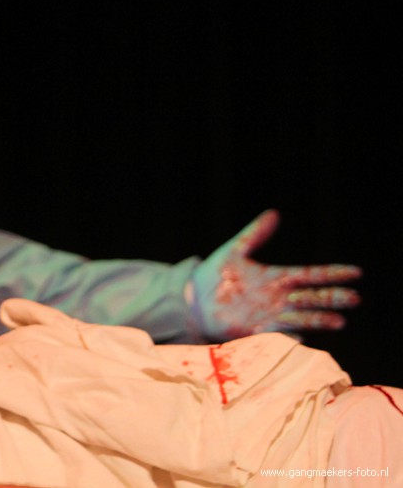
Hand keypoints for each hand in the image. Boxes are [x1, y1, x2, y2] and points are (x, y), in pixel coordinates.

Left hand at [190, 209, 360, 339]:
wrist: (194, 297)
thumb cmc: (217, 275)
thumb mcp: (235, 250)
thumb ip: (254, 234)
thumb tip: (274, 213)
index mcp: (277, 278)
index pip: (311, 275)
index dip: (333, 274)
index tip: (357, 272)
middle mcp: (279, 298)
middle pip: (312, 298)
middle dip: (333, 298)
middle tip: (355, 298)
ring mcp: (268, 315)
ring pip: (300, 317)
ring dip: (318, 319)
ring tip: (339, 321)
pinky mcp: (254, 329)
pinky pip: (275, 333)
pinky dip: (288, 335)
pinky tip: (301, 336)